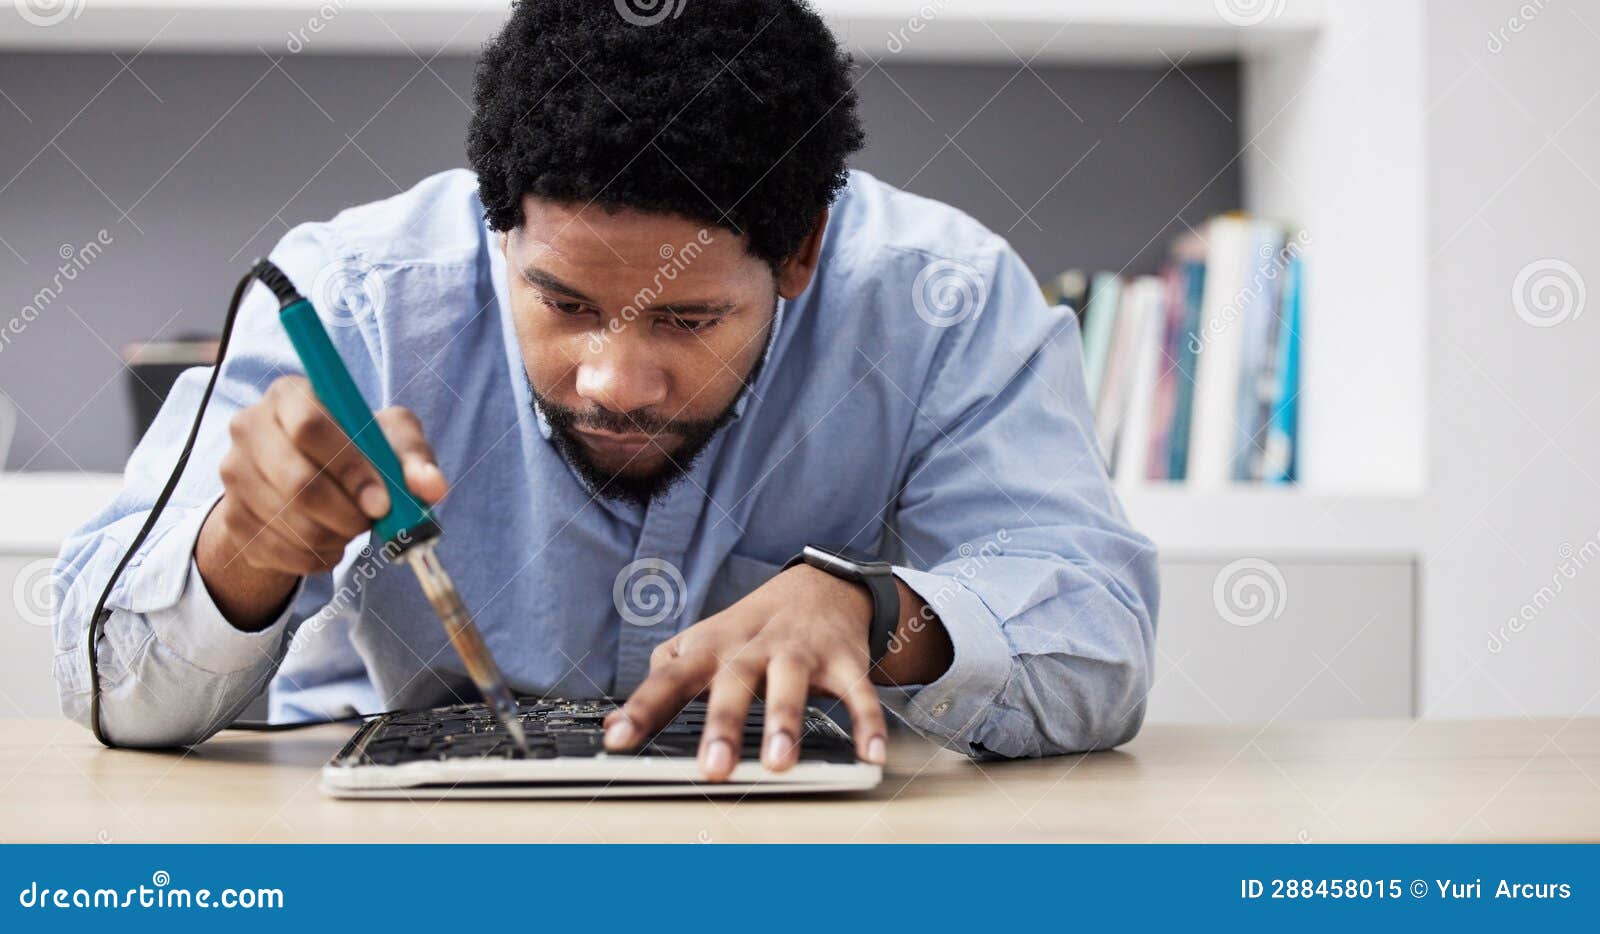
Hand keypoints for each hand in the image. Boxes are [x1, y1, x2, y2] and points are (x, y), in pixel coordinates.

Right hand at [195, 375, 446, 627]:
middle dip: (347, 513)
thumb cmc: (357, 448)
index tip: (383, 503)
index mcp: (289, 395)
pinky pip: (279, 551)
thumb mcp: (391, 439)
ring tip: (352, 527)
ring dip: (335, 536)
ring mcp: (233, 473)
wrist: (306, 482)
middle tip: (372, 521)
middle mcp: (249, 427)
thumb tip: (431, 487)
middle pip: (298, 482)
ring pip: (290, 522)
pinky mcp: (231, 516)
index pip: (311, 427)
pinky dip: (316, 557)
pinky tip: (330, 542)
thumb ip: (414, 458)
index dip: (351, 470)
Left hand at [602, 564, 889, 780]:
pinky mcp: (843, 659)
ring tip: (779, 763)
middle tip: (713, 768)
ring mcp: (800, 652)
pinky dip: (867, 723)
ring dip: (786, 723)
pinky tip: (868, 754)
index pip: (669, 679)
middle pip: (734, 684)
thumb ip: (663, 679)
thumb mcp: (703, 644)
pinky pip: (858, 692)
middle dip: (723, 725)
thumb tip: (611, 725)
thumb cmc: (750, 630)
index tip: (618, 740)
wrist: (818, 587)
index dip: (643, 709)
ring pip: (792, 686)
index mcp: (712, 649)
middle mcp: (753, 648)